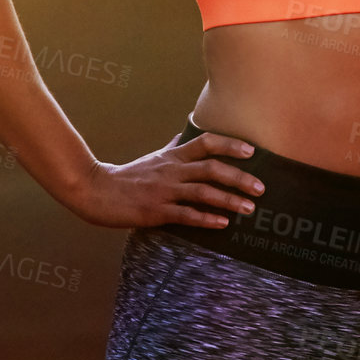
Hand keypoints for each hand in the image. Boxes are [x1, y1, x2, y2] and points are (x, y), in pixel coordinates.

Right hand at [64, 131, 264, 229]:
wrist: (98, 191)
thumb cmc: (129, 175)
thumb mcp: (154, 157)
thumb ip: (174, 148)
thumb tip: (186, 135)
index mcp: (173, 155)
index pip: (206, 142)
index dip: (230, 145)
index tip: (252, 151)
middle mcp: (172, 170)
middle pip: (211, 168)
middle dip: (239, 177)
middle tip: (261, 187)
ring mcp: (165, 190)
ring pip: (203, 192)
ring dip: (229, 200)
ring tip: (249, 208)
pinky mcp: (156, 211)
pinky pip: (186, 215)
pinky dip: (206, 219)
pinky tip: (223, 224)